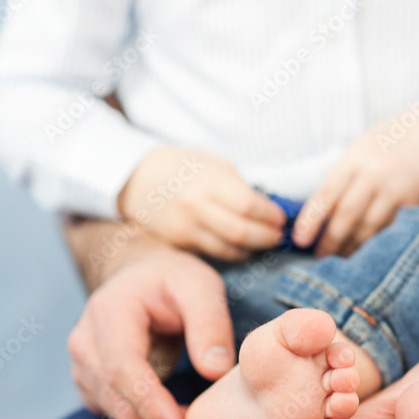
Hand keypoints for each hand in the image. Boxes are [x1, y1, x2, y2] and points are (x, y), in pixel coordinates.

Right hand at [67, 246, 235, 418]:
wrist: (142, 278)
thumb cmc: (174, 280)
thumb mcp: (201, 286)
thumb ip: (210, 324)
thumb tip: (215, 370)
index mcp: (109, 311)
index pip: (122, 368)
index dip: (149, 404)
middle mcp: (85, 340)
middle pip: (114, 397)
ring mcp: (81, 364)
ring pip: (112, 412)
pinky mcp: (89, 382)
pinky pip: (113, 414)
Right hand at [119, 147, 287, 260]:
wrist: (137, 178)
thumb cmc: (184, 167)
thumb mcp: (215, 165)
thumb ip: (240, 187)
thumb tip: (268, 209)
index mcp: (208, 181)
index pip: (248, 205)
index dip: (270, 216)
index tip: (281, 218)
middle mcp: (196, 206)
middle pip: (241, 232)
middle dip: (266, 237)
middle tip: (279, 236)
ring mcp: (185, 228)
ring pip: (229, 249)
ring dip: (253, 249)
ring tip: (265, 243)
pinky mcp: (179, 244)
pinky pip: (214, 253)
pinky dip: (234, 253)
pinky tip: (245, 248)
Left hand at [292, 102, 418, 256]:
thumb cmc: (402, 136)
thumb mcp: (370, 142)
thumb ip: (350, 171)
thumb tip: (325, 207)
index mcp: (358, 155)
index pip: (326, 194)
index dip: (311, 221)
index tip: (299, 240)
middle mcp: (376, 172)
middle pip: (346, 216)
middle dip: (330, 241)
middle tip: (320, 258)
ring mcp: (399, 189)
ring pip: (369, 228)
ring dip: (354, 247)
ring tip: (343, 259)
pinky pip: (393, 229)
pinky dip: (380, 243)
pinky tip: (372, 253)